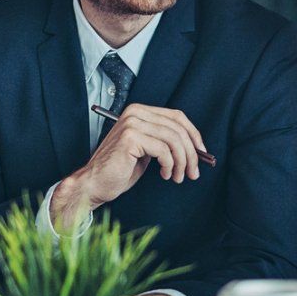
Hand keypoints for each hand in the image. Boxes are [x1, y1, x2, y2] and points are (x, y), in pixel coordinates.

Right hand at [52, 105, 207, 222]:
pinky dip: (169, 165)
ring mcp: (132, 124)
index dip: (193, 134)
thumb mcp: (148, 151)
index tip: (202, 152)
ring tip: (178, 177)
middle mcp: (135, 112)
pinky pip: (163, 150)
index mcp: (140, 112)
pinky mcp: (130, 137)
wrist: (94, 184)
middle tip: (193, 172)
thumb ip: (166, 143)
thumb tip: (196, 147)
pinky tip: (164, 175)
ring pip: (173, 139)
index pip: (177, 116)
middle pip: (177, 127)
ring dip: (181, 162)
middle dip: (191, 152)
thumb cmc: (120, 170)